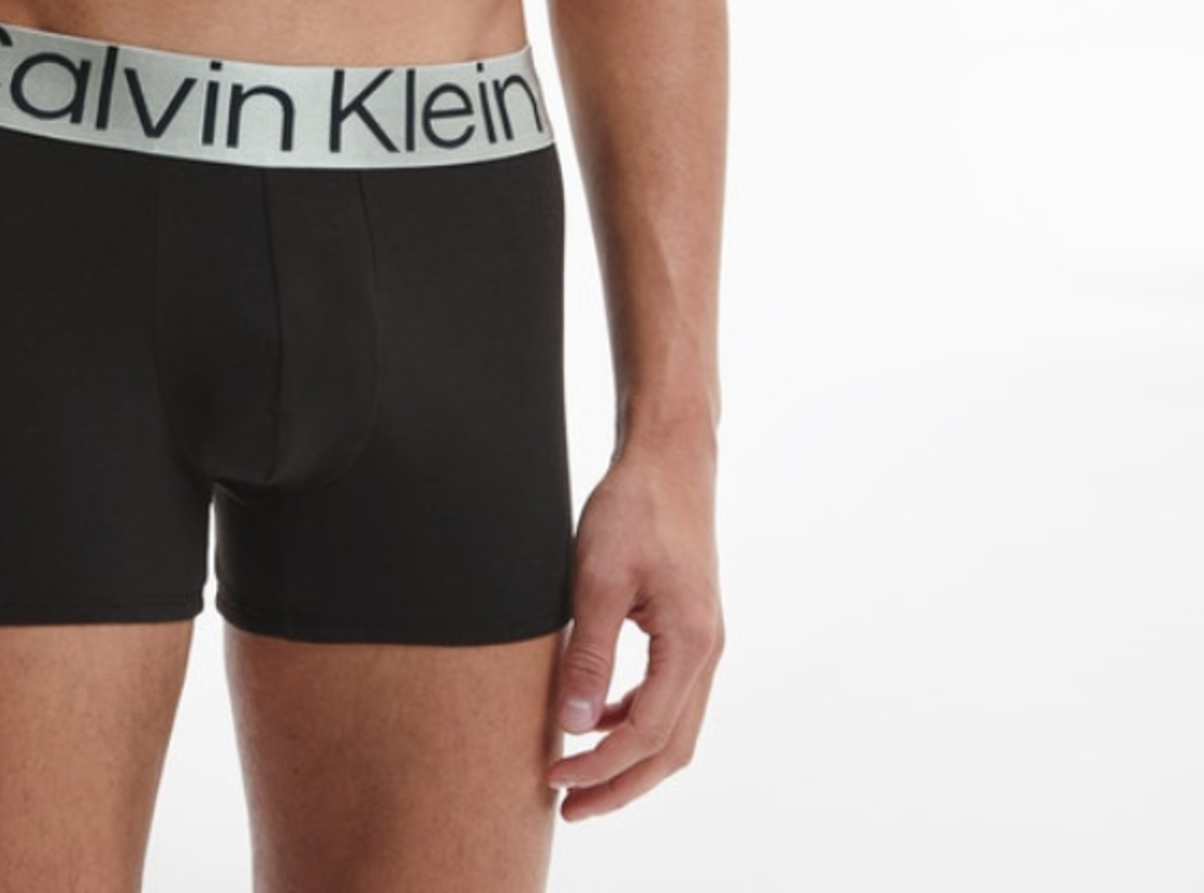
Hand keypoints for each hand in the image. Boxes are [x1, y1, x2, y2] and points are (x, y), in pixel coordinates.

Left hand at [546, 442, 722, 819]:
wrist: (669, 456)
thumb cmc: (634, 506)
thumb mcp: (599, 578)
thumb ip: (589, 655)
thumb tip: (574, 726)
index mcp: (690, 642)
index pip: (647, 733)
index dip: (600, 766)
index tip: (555, 779)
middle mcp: (707, 650)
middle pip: (671, 748)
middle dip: (620, 784)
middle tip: (569, 808)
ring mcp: (705, 640)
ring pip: (675, 728)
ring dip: (629, 758)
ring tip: (579, 775)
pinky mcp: (692, 627)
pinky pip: (671, 696)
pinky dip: (636, 720)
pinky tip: (599, 718)